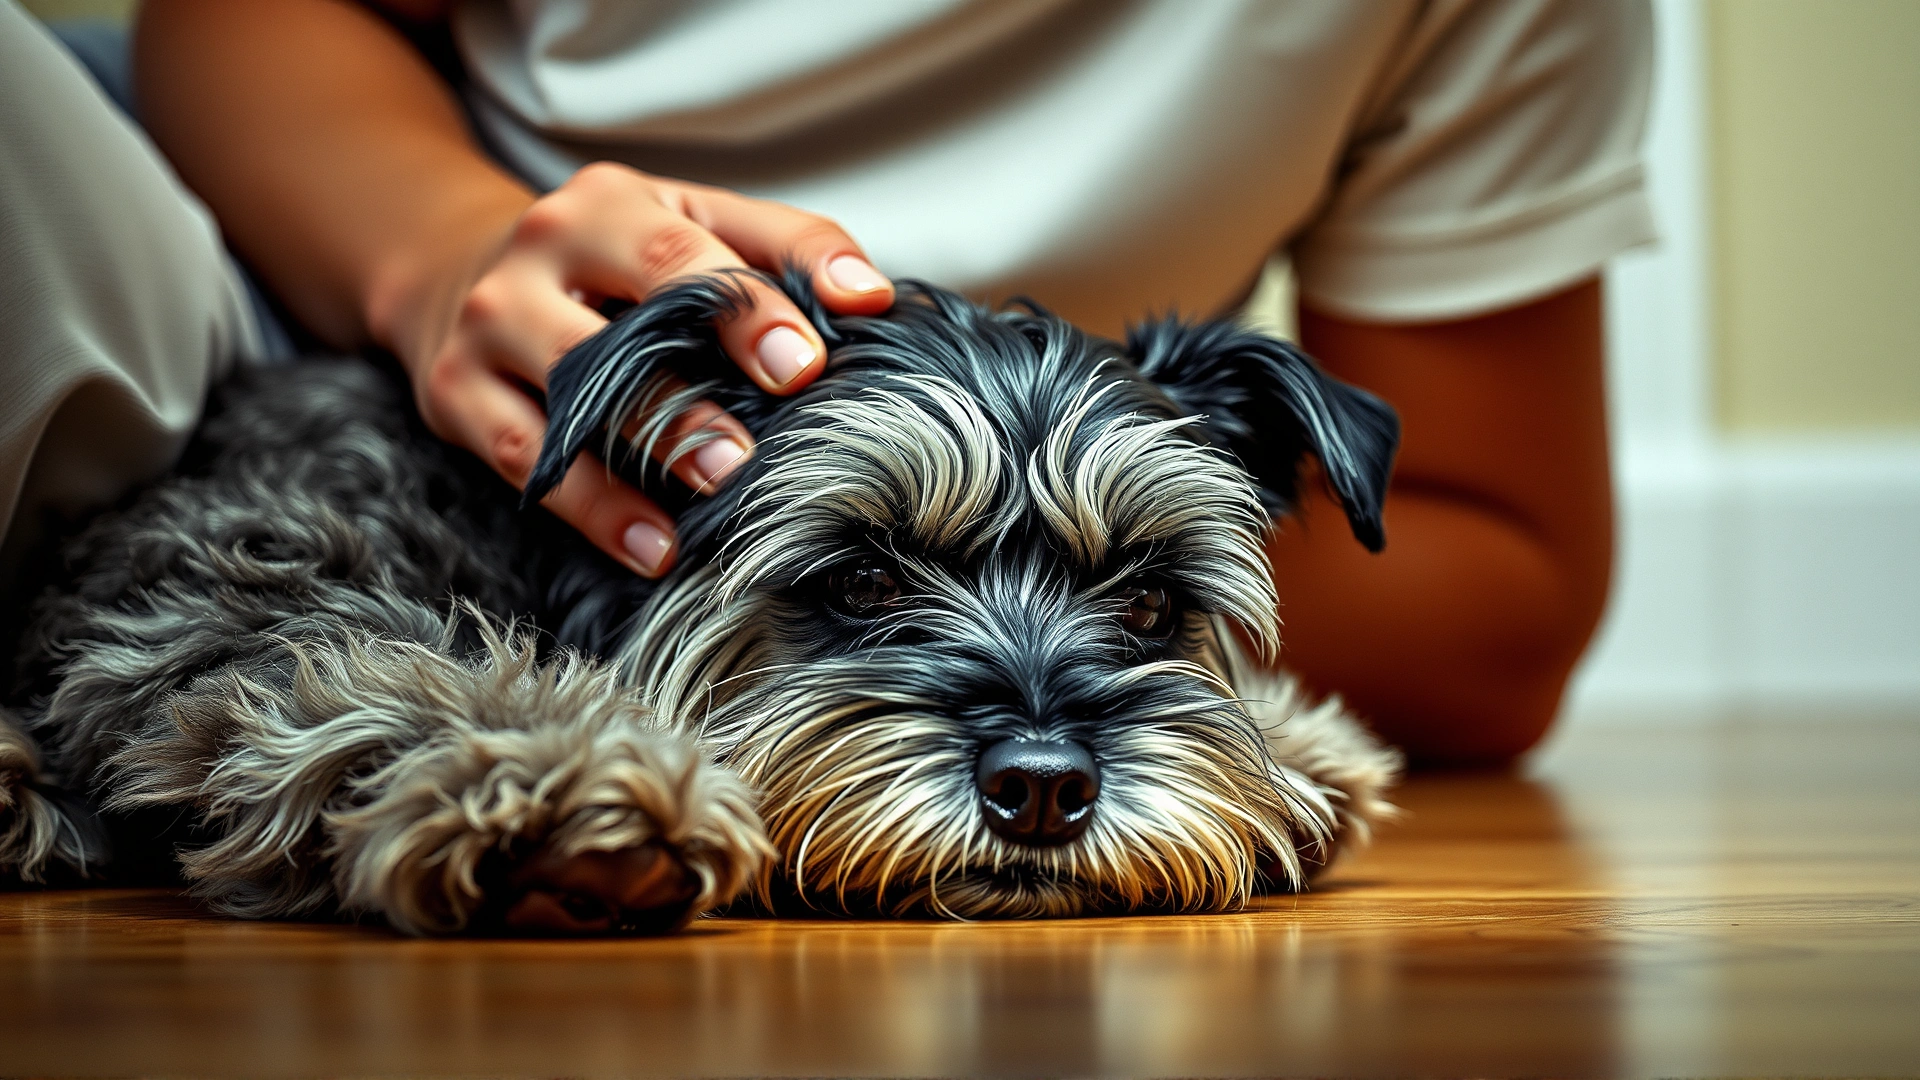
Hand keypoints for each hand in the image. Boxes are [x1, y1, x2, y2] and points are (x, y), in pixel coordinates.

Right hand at [395, 162, 893, 576]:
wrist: (456, 268)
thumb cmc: (616, 260)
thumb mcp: (694, 225)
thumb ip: (789, 250)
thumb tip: (872, 297)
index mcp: (611, 202)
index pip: (683, 255)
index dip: (747, 310)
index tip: (804, 366)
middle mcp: (541, 251)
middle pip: (617, 327)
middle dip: (688, 393)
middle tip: (752, 451)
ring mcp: (490, 323)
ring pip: (567, 397)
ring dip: (644, 453)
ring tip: (715, 494)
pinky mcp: (455, 392)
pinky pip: (527, 460)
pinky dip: (594, 510)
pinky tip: (655, 548)